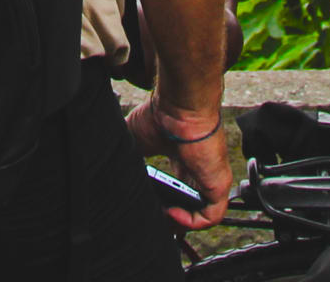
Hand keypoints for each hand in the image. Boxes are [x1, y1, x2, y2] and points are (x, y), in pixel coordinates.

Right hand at [125, 96, 232, 229]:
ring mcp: (209, 178)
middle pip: (187, 205)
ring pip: (199, 213)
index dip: (161, 202)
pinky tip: (171, 213)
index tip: (145, 205)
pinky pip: (210, 215)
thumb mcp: (135, 139)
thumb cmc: (161, 115)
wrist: (180, 107)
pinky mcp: (218, 184)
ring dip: (178, 221)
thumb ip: (128, 157)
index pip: (176, 189)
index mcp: (182, 159)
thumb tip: (112, 175)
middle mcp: (197, 170)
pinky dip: (191, 221)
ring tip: (159, 218)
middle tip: (151, 218)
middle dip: (168, 217)